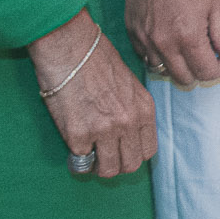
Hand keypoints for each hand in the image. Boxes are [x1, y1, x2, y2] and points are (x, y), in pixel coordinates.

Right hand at [31, 10, 155, 177]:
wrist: (71, 48)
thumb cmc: (97, 60)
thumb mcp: (129, 83)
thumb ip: (133, 109)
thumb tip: (129, 132)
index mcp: (144, 109)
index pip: (148, 150)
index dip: (134, 153)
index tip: (122, 149)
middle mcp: (128, 123)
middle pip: (130, 165)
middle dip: (117, 162)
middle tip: (103, 153)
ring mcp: (104, 131)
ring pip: (108, 169)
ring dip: (97, 165)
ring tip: (89, 151)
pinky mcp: (78, 136)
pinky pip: (81, 160)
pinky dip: (77, 155)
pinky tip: (74, 139)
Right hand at [124, 0, 219, 86]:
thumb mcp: (217, 0)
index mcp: (187, 37)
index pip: (206, 73)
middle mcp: (162, 43)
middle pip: (184, 79)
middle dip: (202, 71)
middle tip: (211, 54)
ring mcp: (143, 38)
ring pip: (162, 70)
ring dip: (179, 66)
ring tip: (190, 47)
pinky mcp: (131, 30)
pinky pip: (145, 56)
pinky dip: (159, 56)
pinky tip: (171, 40)